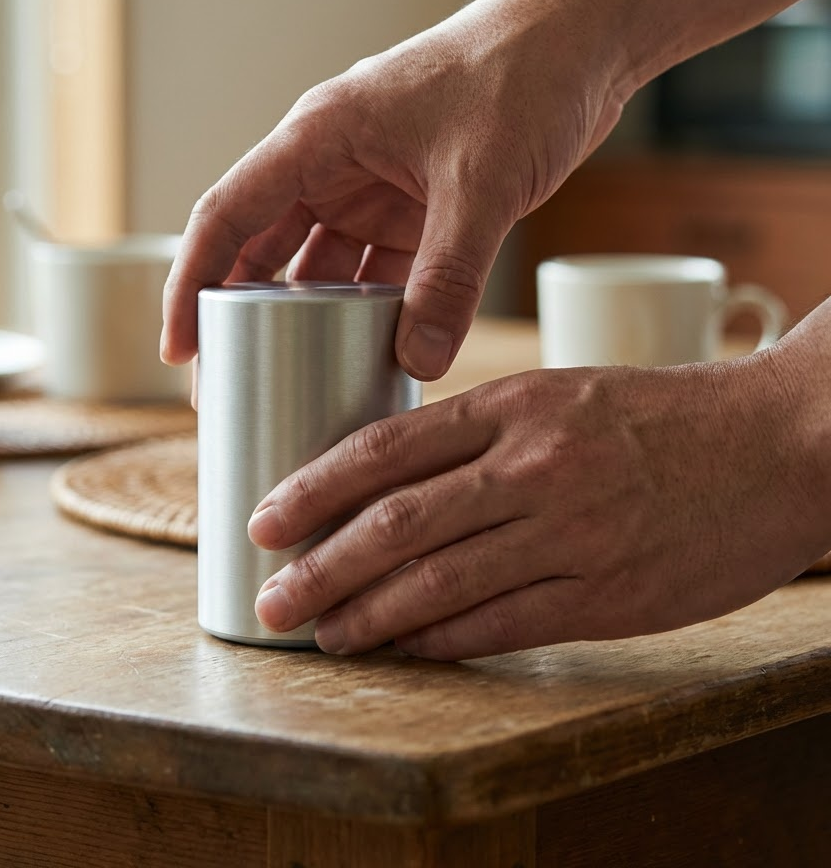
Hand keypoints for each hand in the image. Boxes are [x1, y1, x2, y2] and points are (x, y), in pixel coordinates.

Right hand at [161, 0, 625, 380]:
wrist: (584, 40)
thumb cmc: (522, 77)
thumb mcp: (482, 184)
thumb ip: (448, 276)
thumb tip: (416, 363)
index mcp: (318, 139)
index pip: (226, 216)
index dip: (191, 284)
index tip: (179, 350)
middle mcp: (332, 164)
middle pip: (261, 250)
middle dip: (242, 316)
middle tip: (233, 383)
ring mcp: (372, 188)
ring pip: (318, 267)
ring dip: (307, 320)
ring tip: (294, 379)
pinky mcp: (414, 208)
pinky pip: (375, 272)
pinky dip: (369, 312)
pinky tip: (369, 354)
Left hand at [248, 324, 830, 660]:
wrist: (777, 443)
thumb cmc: (660, 414)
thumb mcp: (561, 393)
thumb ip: (481, 434)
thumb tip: (392, 482)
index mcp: (514, 406)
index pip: (385, 448)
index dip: (313, 488)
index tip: (265, 519)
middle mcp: (533, 467)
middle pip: (396, 524)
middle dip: (319, 565)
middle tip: (269, 595)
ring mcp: (570, 534)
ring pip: (438, 584)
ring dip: (367, 615)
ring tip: (320, 632)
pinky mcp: (607, 595)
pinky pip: (501, 625)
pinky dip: (439, 641)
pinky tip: (401, 649)